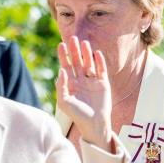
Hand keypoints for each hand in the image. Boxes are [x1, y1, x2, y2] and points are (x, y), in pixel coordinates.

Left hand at [55, 37, 113, 151]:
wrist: (94, 124)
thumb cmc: (77, 115)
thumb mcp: (64, 103)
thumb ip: (60, 87)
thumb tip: (61, 70)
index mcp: (70, 84)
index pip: (65, 66)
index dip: (63, 56)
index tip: (61, 44)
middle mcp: (81, 80)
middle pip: (77, 61)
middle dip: (74, 50)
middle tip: (72, 38)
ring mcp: (92, 81)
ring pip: (89, 63)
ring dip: (86, 53)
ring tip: (84, 43)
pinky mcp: (103, 84)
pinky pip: (101, 70)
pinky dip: (99, 62)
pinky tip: (97, 53)